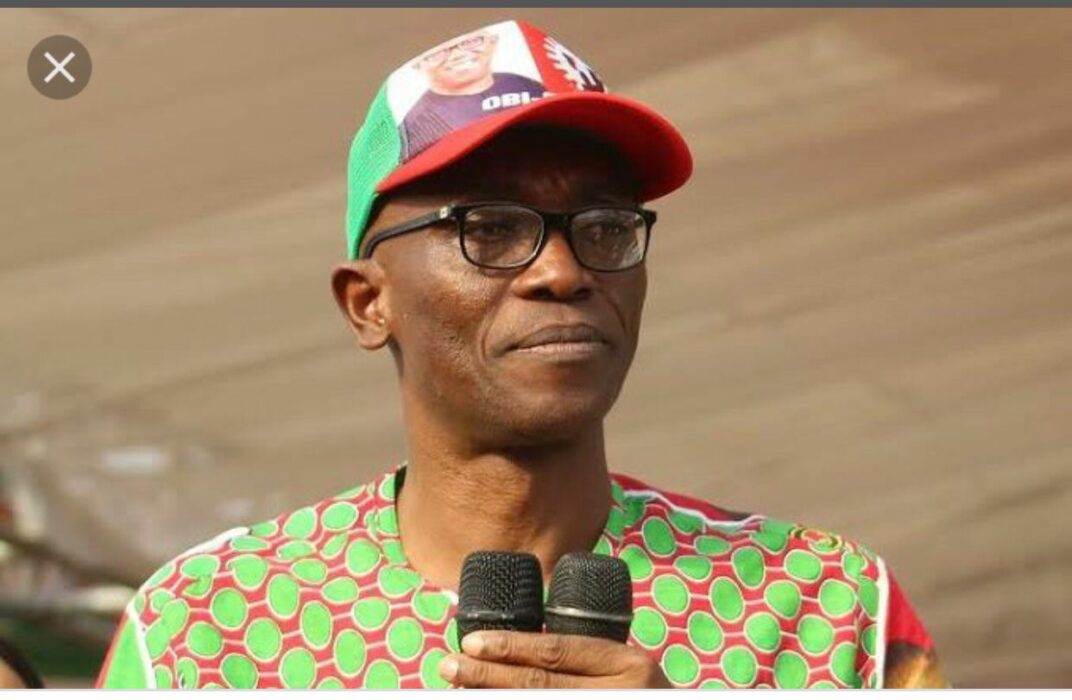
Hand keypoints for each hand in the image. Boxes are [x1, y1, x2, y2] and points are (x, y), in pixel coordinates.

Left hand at [438, 631, 671, 688]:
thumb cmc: (642, 696)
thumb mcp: (629, 668)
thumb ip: (587, 656)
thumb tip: (516, 645)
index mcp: (629, 662)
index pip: (557, 652)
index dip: (510, 646)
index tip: (471, 640)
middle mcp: (620, 692)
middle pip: (539, 685)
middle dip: (487, 674)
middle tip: (448, 664)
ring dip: (492, 697)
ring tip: (455, 690)